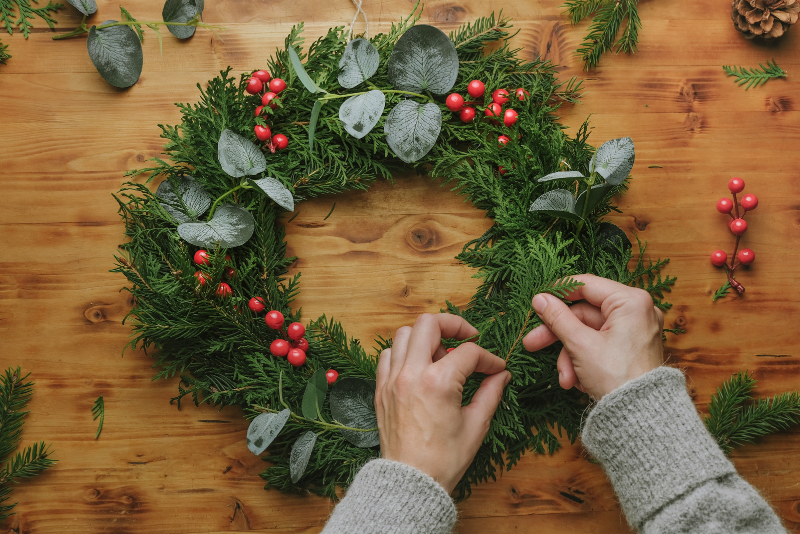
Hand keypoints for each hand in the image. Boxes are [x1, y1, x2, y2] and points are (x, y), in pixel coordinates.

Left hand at [375, 313, 510, 493]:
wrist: (409, 483)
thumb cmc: (443, 460)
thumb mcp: (475, 426)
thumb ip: (490, 394)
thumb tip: (501, 376)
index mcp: (438, 382)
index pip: (469, 352)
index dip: (489, 359)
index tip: (496, 369)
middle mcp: (411, 374)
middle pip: (429, 323)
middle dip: (453, 325)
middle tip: (468, 337)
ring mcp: (392, 380)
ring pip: (404, 334)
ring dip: (426, 337)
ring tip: (442, 354)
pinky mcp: (381, 389)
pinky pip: (388, 355)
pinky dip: (404, 352)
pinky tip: (419, 366)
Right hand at [523, 274, 663, 398]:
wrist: (642, 418)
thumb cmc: (618, 378)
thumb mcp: (580, 344)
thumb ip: (558, 318)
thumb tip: (540, 299)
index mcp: (631, 302)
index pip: (586, 285)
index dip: (558, 292)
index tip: (537, 301)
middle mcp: (637, 312)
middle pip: (585, 315)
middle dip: (559, 337)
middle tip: (532, 343)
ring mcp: (636, 331)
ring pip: (589, 334)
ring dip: (571, 356)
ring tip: (566, 379)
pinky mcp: (632, 349)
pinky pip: (600, 346)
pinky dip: (585, 361)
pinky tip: (578, 381)